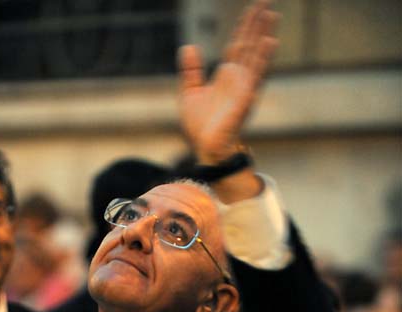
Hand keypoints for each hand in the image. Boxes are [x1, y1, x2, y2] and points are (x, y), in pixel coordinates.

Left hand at [178, 0, 278, 162]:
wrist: (205, 149)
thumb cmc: (200, 127)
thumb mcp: (189, 93)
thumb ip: (191, 71)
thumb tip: (188, 47)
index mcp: (226, 75)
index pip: (238, 43)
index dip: (245, 26)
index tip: (253, 8)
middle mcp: (238, 78)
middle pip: (250, 44)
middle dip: (257, 23)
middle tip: (266, 0)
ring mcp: (244, 87)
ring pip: (256, 55)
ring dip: (264, 35)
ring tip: (271, 14)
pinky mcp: (246, 98)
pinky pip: (256, 75)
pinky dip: (263, 58)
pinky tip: (270, 41)